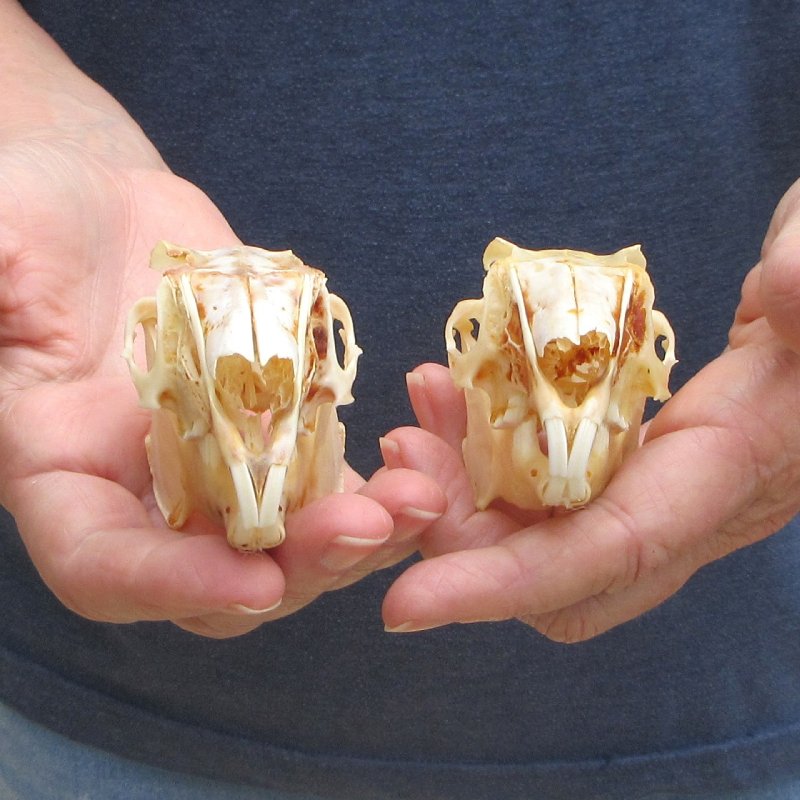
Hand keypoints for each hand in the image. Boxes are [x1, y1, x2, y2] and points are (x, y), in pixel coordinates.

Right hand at [0, 13, 443, 637]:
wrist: (110, 217)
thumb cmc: (34, 220)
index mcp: (62, 470)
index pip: (104, 565)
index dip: (171, 587)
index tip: (255, 584)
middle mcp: (144, 492)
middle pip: (219, 575)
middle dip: (298, 567)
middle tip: (368, 528)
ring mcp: (218, 470)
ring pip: (289, 544)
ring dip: (360, 538)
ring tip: (423, 501)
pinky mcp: (276, 437)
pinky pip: (329, 486)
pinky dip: (378, 489)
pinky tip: (425, 468)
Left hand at [382, 179, 799, 641]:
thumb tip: (788, 283)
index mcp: (726, 470)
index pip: (606, 552)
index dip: (503, 584)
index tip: (405, 604)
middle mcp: (682, 505)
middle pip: (551, 569)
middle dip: (459, 538)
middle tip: (402, 453)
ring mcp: (651, 491)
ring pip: (536, 530)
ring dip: (460, 487)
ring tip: (419, 410)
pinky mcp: (627, 466)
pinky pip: (543, 488)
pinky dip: (487, 456)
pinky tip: (455, 398)